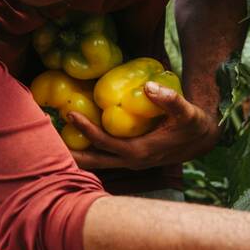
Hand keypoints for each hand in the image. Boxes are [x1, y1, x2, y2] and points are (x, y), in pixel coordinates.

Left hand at [66, 81, 219, 169]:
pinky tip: (73, 140)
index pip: (105, 143)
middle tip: (45, 137)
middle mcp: (131, 162)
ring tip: (51, 140)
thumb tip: (148, 86)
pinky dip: (87, 150)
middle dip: (68, 153)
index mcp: (140, 152)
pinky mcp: (130, 159)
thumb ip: (169, 100)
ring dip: (75, 154)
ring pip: (96, 162)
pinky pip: (103, 157)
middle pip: (92, 161)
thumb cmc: (194, 125)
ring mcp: (130, 163)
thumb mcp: (187, 112)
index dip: (86, 130)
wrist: (203, 140)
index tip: (69, 113)